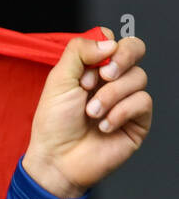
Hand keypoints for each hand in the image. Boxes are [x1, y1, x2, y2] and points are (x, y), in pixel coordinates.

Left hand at [22, 27, 151, 198]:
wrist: (58, 158)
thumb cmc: (54, 123)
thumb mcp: (58, 80)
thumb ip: (78, 53)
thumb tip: (108, 41)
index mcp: (91, 68)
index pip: (112, 40)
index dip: (107, 45)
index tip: (89, 65)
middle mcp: (112, 80)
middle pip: (135, 49)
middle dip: (122, 58)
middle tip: (104, 76)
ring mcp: (127, 98)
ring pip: (139, 77)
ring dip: (111, 95)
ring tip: (91, 112)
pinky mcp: (139, 120)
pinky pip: (143, 101)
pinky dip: (121, 112)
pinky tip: (104, 125)